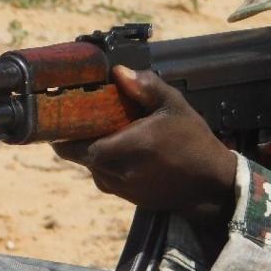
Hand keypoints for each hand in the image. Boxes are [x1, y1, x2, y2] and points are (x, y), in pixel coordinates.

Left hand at [51, 66, 236, 221]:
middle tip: (73, 123)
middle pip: (82, 158)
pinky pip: (107, 179)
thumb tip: (118, 72)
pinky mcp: (130, 198)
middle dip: (74, 142)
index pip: (83, 146)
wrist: (211, 184)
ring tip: (100, 134)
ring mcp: (126, 188)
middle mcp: (124, 171)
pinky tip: (118, 151)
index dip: (66, 135)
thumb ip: (146, 87)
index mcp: (133, 146)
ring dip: (91, 153)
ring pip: (93, 169)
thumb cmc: (194, 141)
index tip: (59, 121)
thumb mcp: (175, 106)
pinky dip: (105, 165)